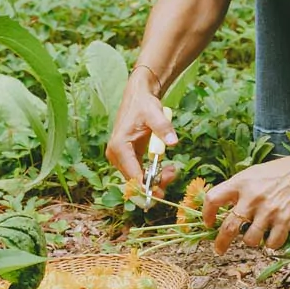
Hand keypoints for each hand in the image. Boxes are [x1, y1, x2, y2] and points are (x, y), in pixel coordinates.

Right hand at [105, 70, 178, 201]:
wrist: (138, 97)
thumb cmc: (144, 104)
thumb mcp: (155, 113)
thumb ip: (163, 128)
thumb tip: (173, 142)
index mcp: (119, 146)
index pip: (132, 175)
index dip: (146, 187)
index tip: (161, 192)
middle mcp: (116, 155)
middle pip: (134, 180)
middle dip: (155, 182)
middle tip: (173, 172)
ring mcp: (120, 157)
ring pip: (137, 179)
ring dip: (155, 179)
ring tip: (172, 170)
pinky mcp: (127, 157)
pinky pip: (139, 172)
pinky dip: (152, 174)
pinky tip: (166, 168)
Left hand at [202, 153, 289, 254]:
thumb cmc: (279, 172)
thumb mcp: (253, 174)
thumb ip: (237, 189)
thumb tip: (222, 206)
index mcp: (240, 183)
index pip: (213, 199)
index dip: (207, 214)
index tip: (209, 223)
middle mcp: (251, 198)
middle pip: (228, 227)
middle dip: (221, 243)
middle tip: (219, 250)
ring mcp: (268, 211)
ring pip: (249, 240)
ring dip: (250, 242)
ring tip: (255, 237)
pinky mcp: (284, 221)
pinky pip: (271, 244)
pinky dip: (271, 244)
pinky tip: (274, 237)